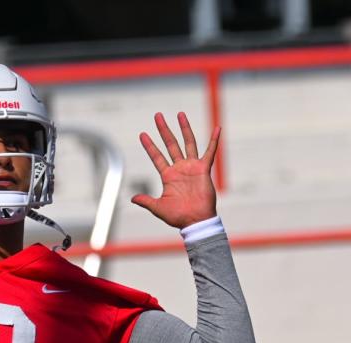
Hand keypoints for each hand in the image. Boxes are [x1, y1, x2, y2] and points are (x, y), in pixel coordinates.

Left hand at [132, 112, 219, 228]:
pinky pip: (210, 152)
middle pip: (170, 144)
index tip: (142, 134)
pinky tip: (217, 128)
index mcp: (167, 176)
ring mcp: (192, 167)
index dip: (149, 146)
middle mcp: (179, 168)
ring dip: (184, 128)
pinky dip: (214, 140)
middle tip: (157, 116)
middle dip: (164, 130)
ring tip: (179, 114)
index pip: (156, 157)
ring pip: (188, 143)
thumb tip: (132, 198)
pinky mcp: (204, 169)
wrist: (195, 221)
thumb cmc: (178, 216)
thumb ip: (146, 201)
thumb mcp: (158, 208)